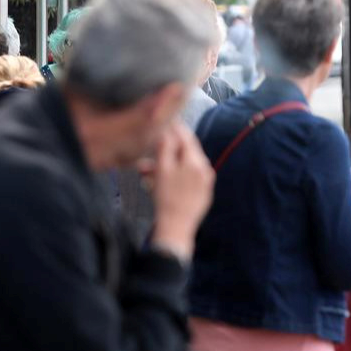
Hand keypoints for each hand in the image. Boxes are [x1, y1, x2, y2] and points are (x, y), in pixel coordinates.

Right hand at [149, 121, 213, 261]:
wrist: (175, 228)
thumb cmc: (166, 198)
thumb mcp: (162, 170)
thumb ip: (166, 147)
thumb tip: (167, 129)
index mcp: (196, 161)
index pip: (186, 137)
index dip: (174, 128)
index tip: (163, 122)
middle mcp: (205, 169)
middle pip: (185, 151)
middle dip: (166, 149)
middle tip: (151, 146)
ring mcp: (205, 183)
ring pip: (183, 166)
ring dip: (165, 165)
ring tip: (144, 172)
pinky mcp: (202, 194)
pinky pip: (187, 179)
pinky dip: (173, 177)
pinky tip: (156, 183)